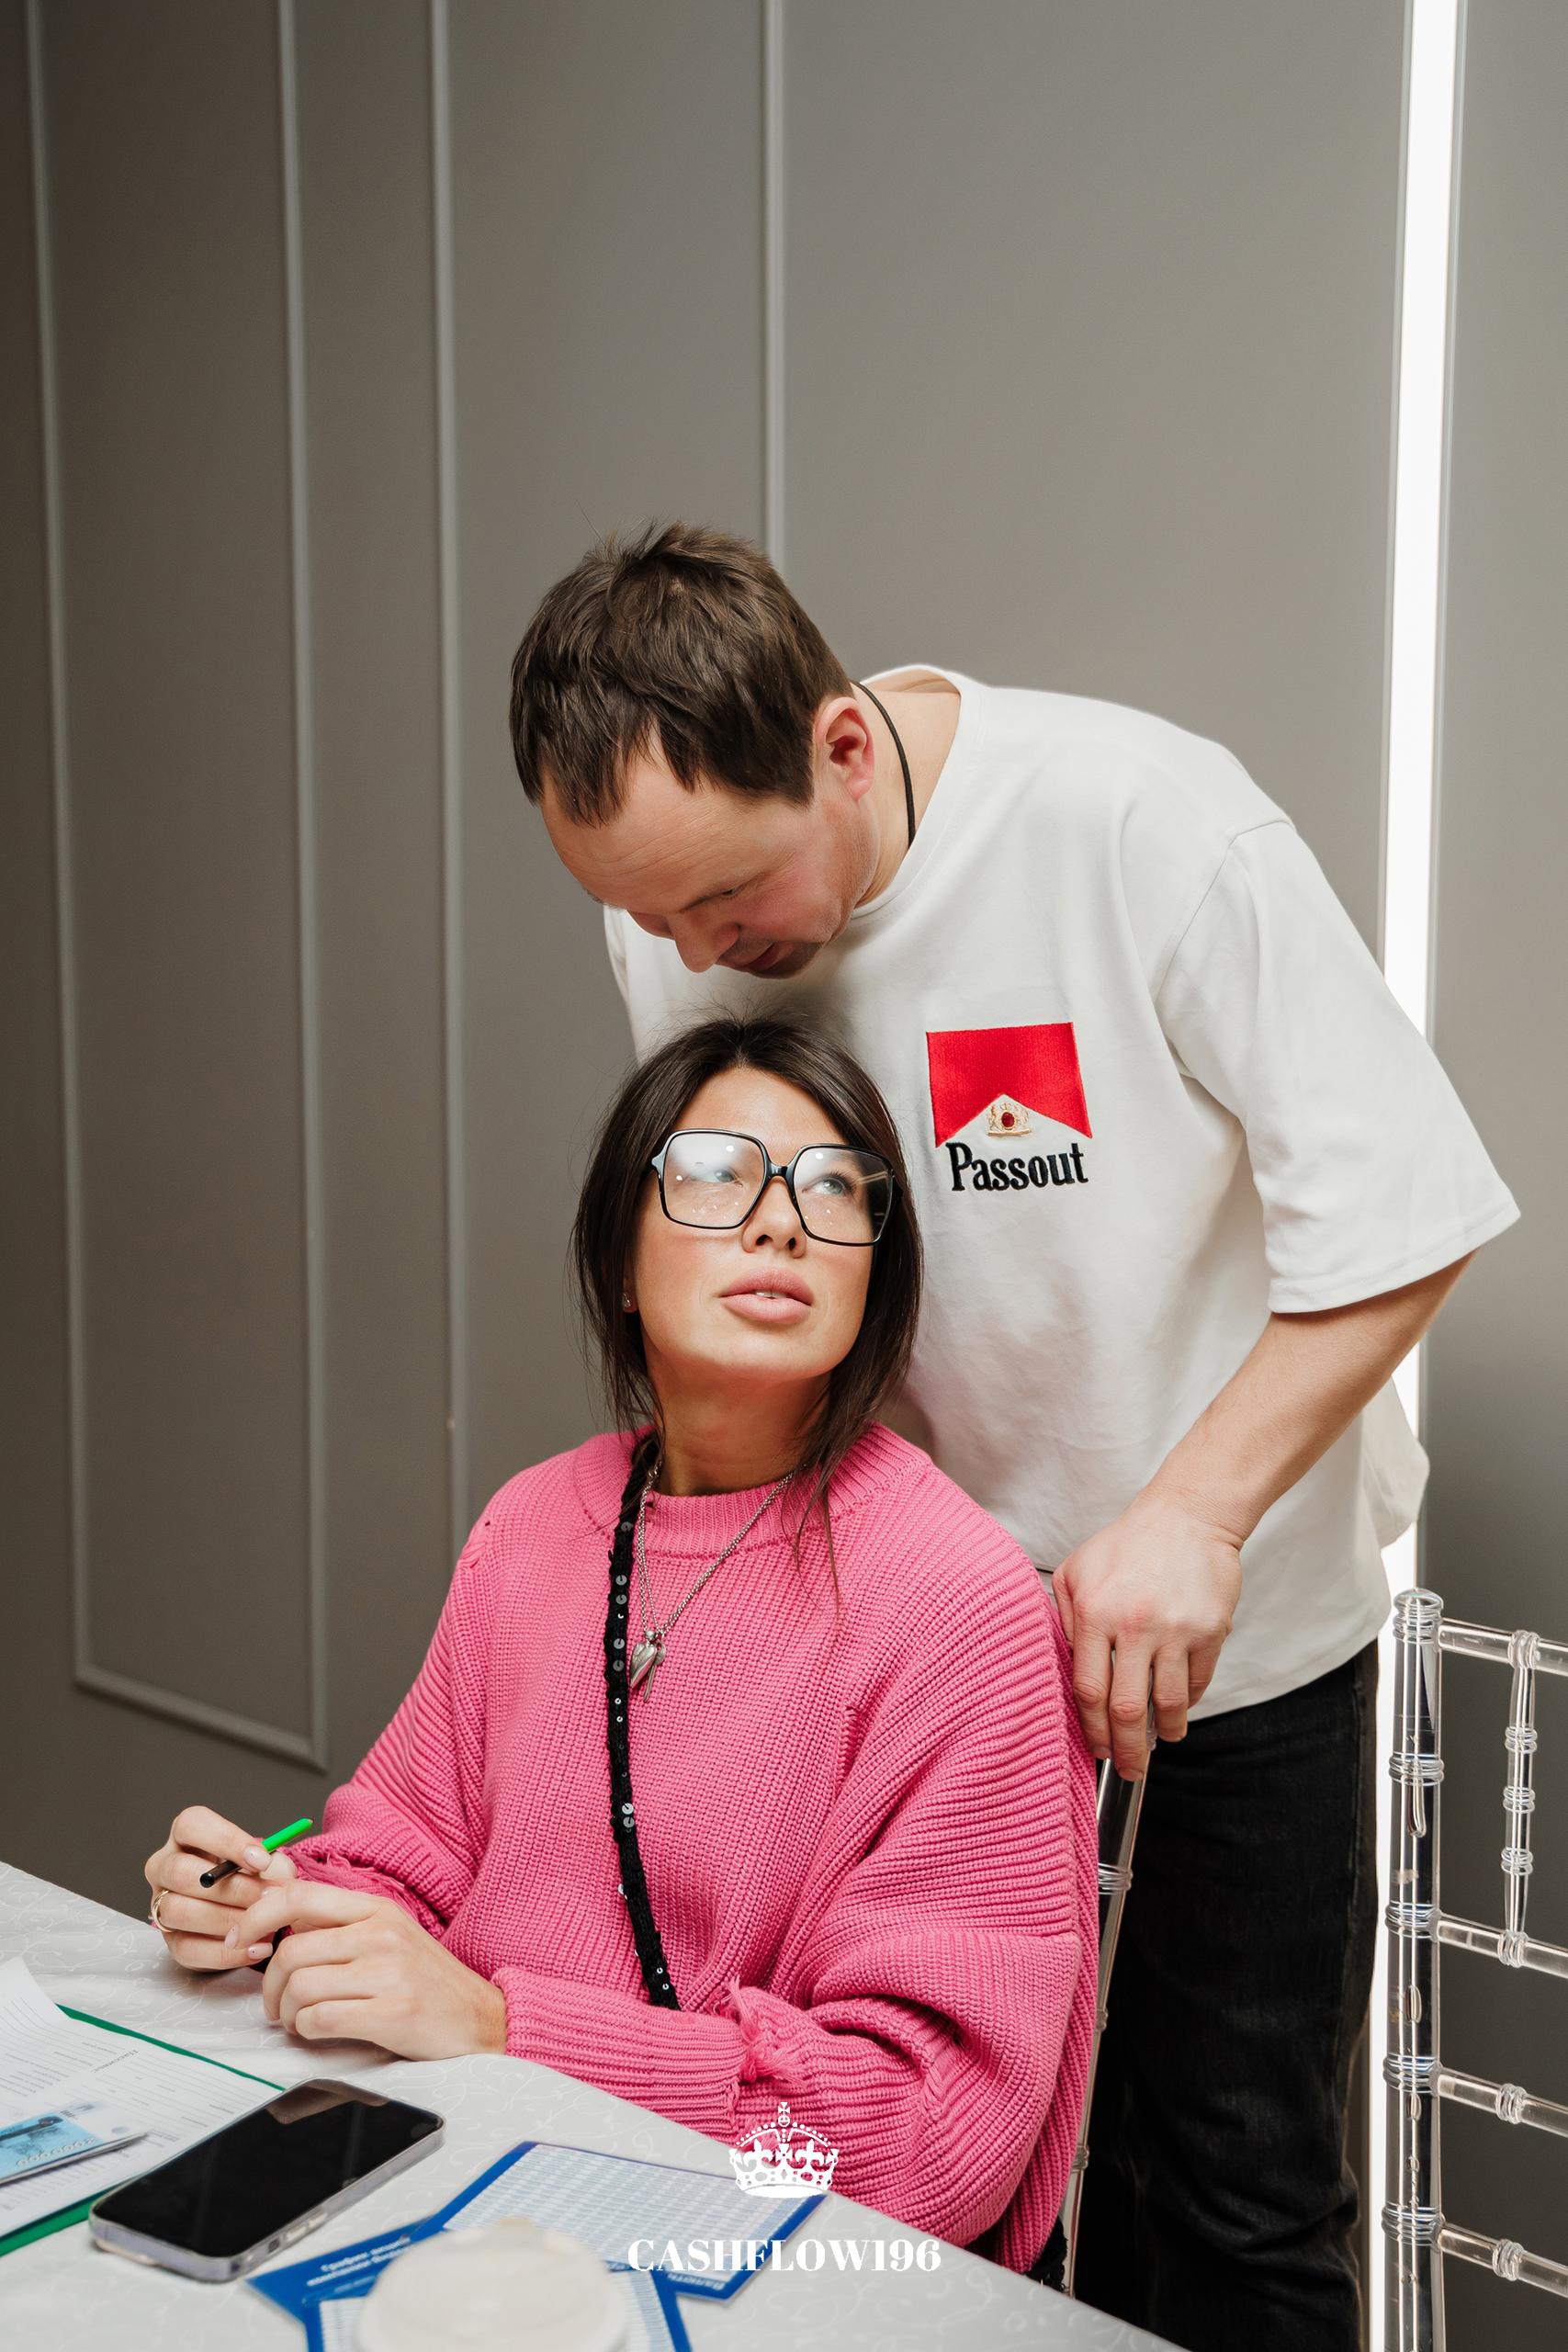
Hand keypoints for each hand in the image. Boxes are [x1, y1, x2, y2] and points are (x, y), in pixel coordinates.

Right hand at [143, 1807, 299, 1970]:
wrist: (247, 1910)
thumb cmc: (253, 1876)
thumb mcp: (266, 1862)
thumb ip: (274, 1865)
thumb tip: (279, 1878)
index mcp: (186, 1836)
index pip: (191, 1825)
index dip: (227, 1841)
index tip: (262, 1860)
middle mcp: (164, 1867)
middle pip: (180, 1871)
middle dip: (231, 1888)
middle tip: (267, 1897)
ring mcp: (161, 1904)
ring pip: (177, 1911)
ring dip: (225, 1920)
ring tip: (262, 1926)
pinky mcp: (169, 1940)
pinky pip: (186, 1949)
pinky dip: (224, 1953)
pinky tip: (255, 1949)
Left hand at [228, 1877, 506, 2060]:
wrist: (482, 2018)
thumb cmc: (427, 1982)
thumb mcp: (388, 1936)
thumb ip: (340, 1927)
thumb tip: (277, 1923)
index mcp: (376, 1909)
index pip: (299, 1896)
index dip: (257, 1917)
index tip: (241, 1941)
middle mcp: (381, 1932)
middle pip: (291, 1951)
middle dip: (270, 1986)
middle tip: (276, 2005)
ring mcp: (389, 1971)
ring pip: (301, 1986)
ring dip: (287, 2012)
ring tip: (298, 2021)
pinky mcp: (393, 2011)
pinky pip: (321, 2018)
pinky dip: (307, 2030)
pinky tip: (317, 2032)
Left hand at [1053, 1486, 1241, 1777]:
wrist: (1187, 1516)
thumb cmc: (1127, 1544)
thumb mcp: (1076, 1571)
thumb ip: (1063, 1619)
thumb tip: (1064, 1670)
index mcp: (1094, 1613)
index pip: (1088, 1690)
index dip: (1091, 1728)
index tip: (1097, 1747)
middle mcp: (1134, 1625)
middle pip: (1125, 1708)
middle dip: (1126, 1750)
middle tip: (1129, 1769)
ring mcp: (1176, 1630)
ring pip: (1168, 1704)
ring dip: (1163, 1733)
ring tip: (1159, 1741)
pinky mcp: (1211, 1631)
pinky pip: (1198, 1683)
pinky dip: (1188, 1703)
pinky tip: (1179, 1707)